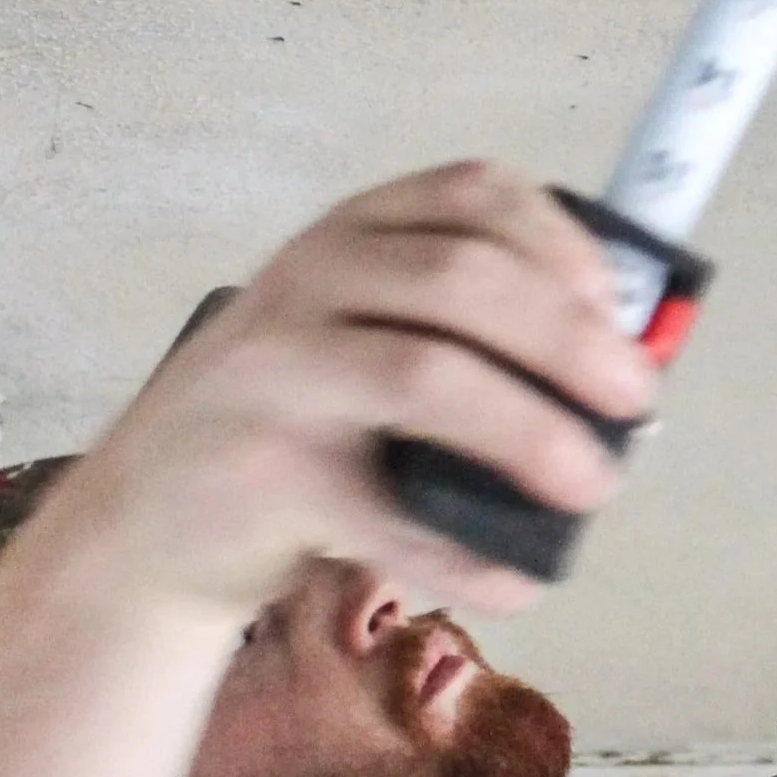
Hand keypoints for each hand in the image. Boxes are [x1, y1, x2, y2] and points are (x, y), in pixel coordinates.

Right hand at [69, 162, 654, 622]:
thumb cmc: (288, 428)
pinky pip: (387, 515)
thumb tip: (616, 369)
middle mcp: (306, 286)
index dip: (563, 244)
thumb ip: (456, 333)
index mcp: (347, 238)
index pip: (470, 196)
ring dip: (533, 435)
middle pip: (463, 281)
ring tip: (593, 485)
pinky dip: (467, 554)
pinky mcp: (262, 476)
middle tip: (633, 402)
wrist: (142, 522)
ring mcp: (276, 376)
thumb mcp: (353, 340)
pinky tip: (519, 580)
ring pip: (428, 377)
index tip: (618, 309)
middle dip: (570, 341)